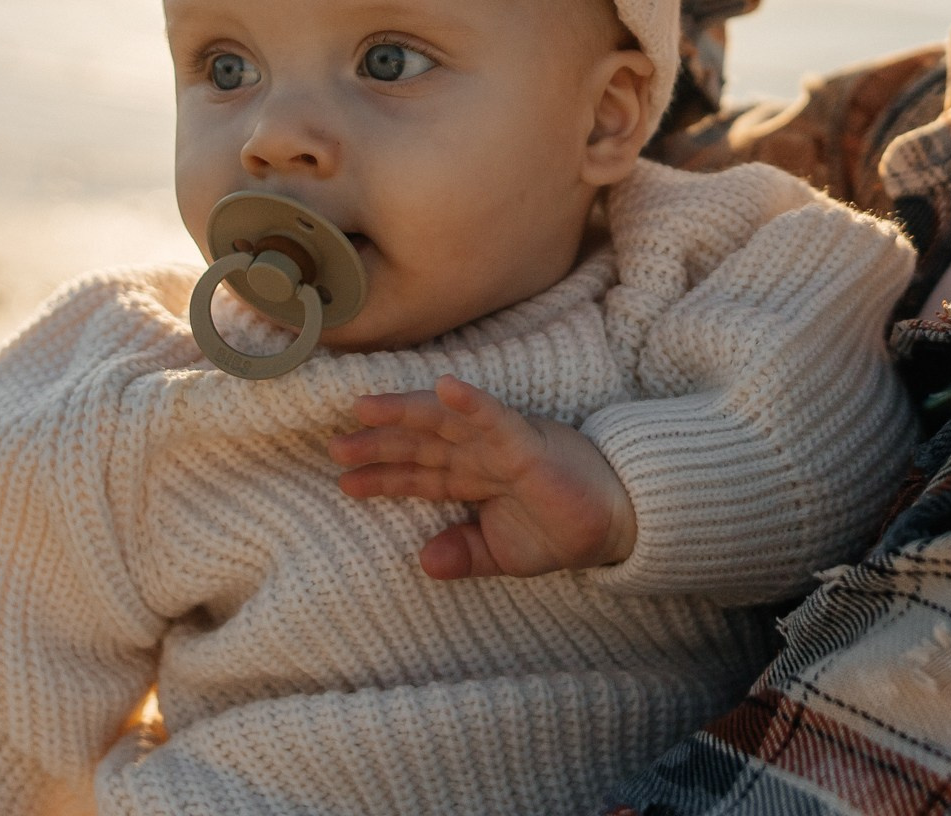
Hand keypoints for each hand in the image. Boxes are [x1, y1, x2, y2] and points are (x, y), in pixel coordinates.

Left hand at [330, 376, 637, 579]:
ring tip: (364, 408)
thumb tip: (423, 562)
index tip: (342, 480)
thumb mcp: (502, 554)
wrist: (615, 526)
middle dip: (379, 443)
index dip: (381, 475)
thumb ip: (464, 555)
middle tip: (335, 444)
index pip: (419, 474)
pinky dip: (471, 403)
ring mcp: (502, 444)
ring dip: (405, 413)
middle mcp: (481, 455)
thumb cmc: (560, 531)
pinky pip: (496, 418)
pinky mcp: (528, 442)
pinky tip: (444, 388)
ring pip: (445, 423)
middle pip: (421, 444)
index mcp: (474, 478)